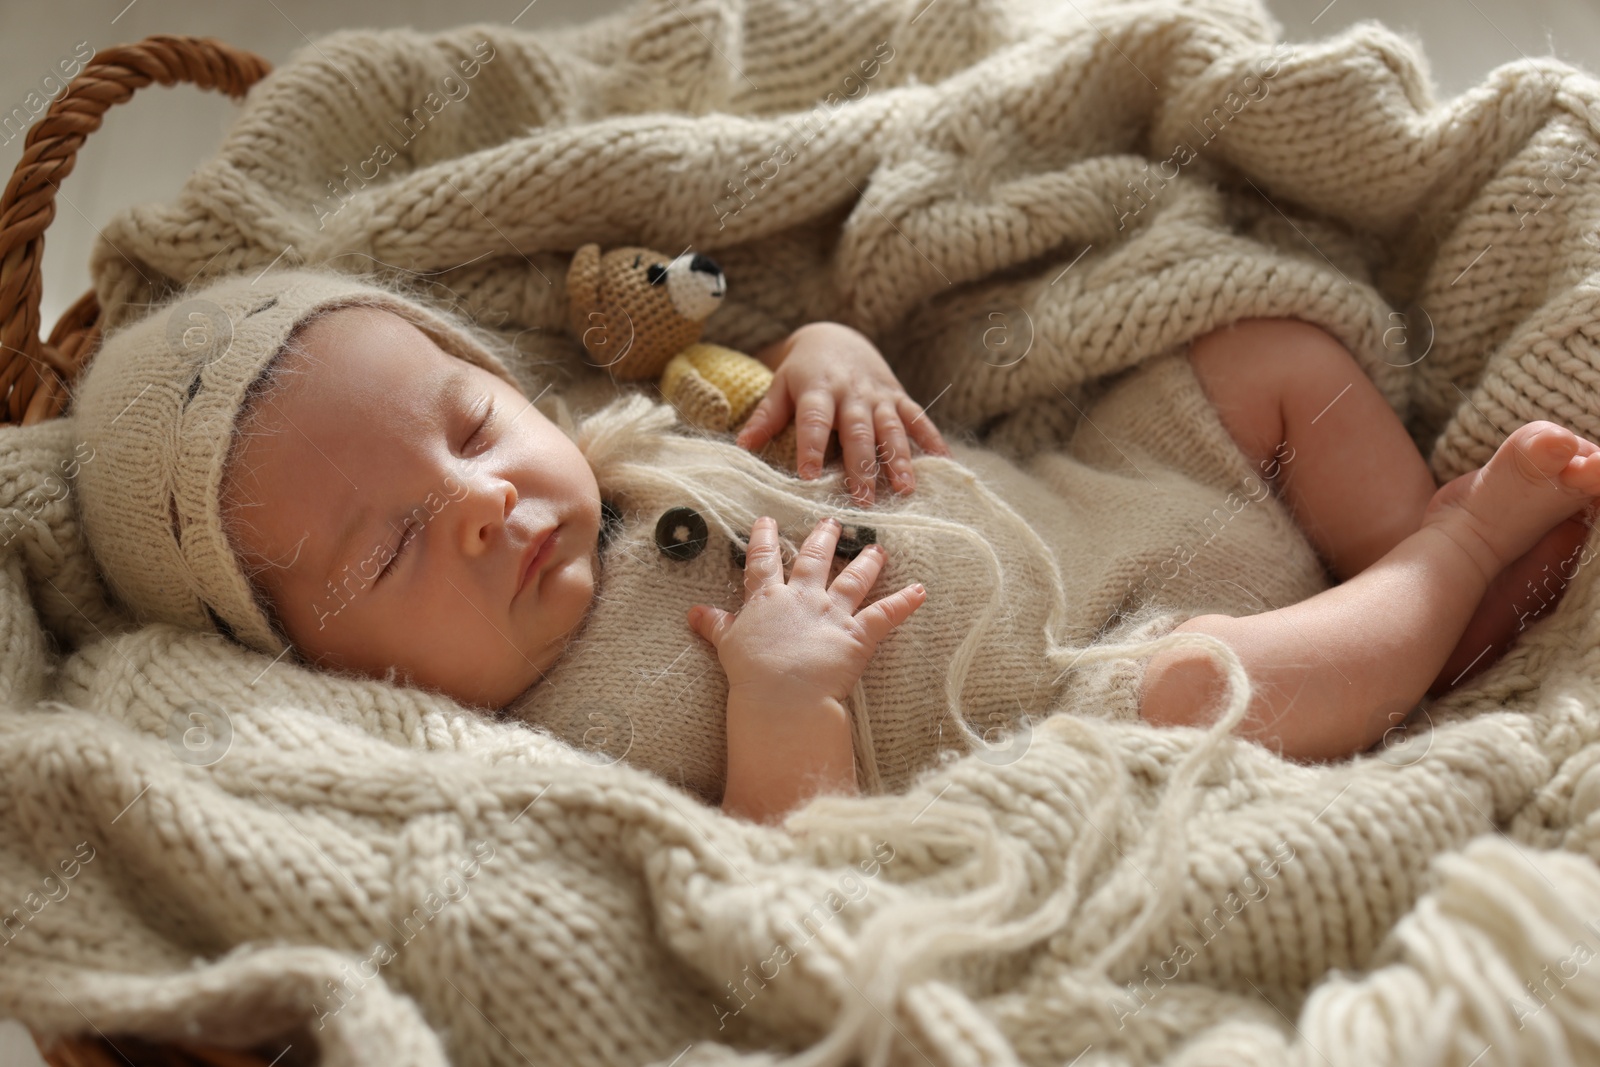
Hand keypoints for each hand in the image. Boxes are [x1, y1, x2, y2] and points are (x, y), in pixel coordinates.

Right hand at [689, 515, 926, 823]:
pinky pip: (887, 614)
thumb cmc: (752, 673)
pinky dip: (905, 603)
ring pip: (853, 580)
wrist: (782, 694)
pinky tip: (921, 591)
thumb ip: (716, 625)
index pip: (765, 561)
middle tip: (832, 521)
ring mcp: (833, 613)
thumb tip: (694, 613)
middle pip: (815, 560)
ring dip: (867, 563)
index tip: (767, 521)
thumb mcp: (727, 646)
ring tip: (877, 548)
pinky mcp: (859, 634)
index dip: (765, 539)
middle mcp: (803, 598)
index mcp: (768, 599)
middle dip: (824, 539)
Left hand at [735, 322, 950, 505]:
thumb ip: (766, 416)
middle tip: (863, 500)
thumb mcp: (780, 386)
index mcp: (817, 390)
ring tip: (905, 489)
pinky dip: (932, 440)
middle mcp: (851, 393)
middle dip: (862, 466)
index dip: (812, 447)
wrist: (836, 336)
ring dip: (899, 459)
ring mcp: (878, 396)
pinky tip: (944, 464)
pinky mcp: (898, 397)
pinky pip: (918, 419)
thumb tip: (742, 446)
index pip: (814, 420)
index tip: (809, 476)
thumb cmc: (803, 371)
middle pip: (858, 431)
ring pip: (891, 428)